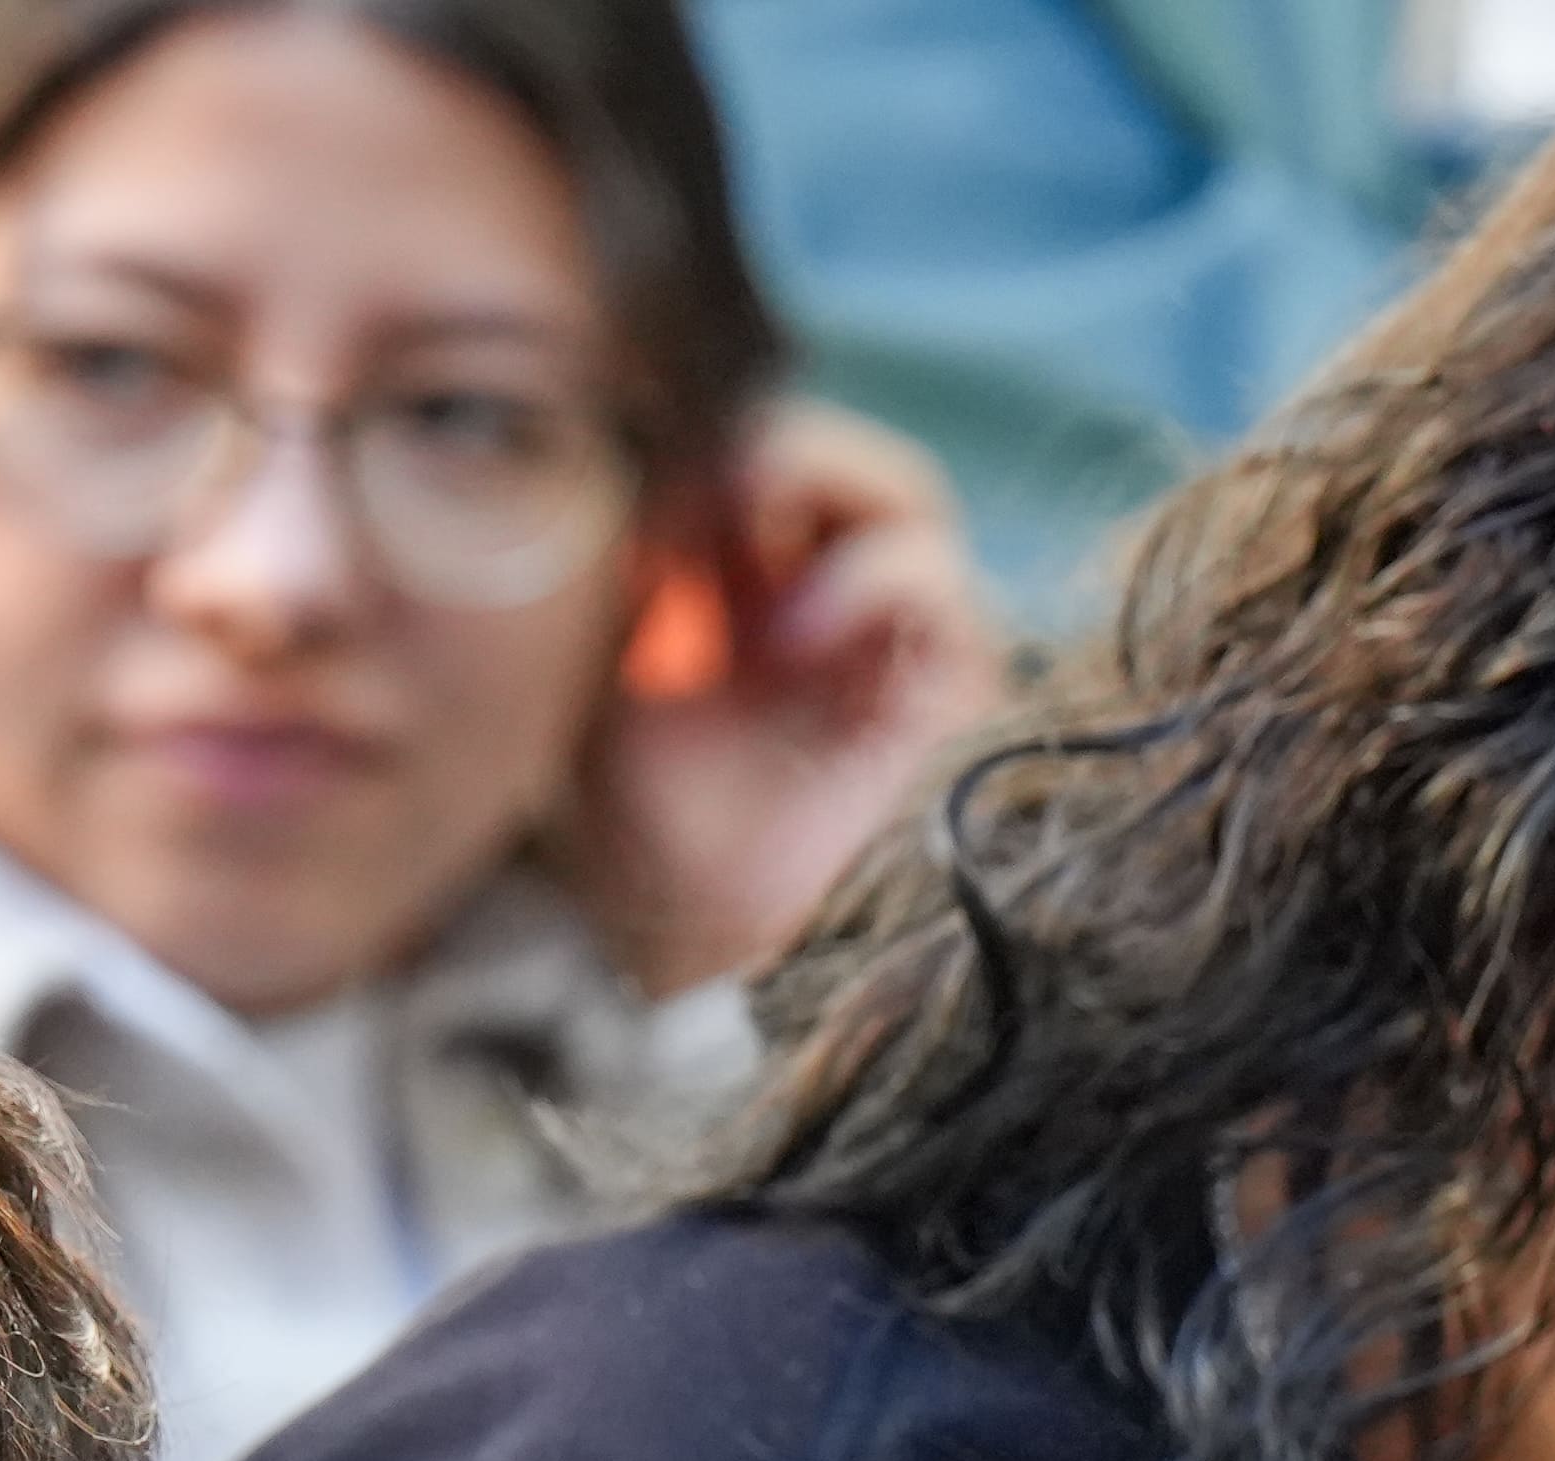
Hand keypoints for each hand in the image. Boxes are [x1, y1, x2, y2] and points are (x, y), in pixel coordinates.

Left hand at [576, 399, 1001, 997]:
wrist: (677, 931)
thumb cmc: (635, 810)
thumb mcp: (603, 657)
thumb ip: (635, 554)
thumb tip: (644, 444)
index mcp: (766, 575)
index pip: (777, 449)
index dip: (720, 436)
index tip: (647, 459)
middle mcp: (845, 597)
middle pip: (846, 456)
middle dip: (773, 447)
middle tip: (696, 478)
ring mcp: (902, 642)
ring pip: (907, 498)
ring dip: (818, 490)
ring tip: (736, 533)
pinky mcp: (950, 693)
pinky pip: (941, 588)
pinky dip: (865, 581)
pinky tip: (785, 635)